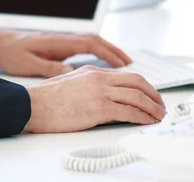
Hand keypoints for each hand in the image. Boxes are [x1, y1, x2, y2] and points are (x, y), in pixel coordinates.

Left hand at [0, 26, 131, 76]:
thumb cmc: (12, 53)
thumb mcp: (29, 64)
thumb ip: (50, 68)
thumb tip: (71, 72)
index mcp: (59, 42)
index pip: (90, 44)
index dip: (108, 54)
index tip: (122, 64)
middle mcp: (65, 39)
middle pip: (97, 41)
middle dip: (115, 51)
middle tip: (131, 63)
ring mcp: (64, 41)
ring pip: (93, 42)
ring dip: (109, 50)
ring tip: (124, 63)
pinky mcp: (61, 45)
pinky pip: (86, 46)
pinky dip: (99, 52)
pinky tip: (103, 61)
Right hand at [24, 65, 165, 132]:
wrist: (32, 105)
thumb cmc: (46, 99)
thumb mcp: (71, 82)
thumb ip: (89, 84)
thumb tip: (103, 95)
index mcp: (94, 71)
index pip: (127, 76)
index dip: (143, 86)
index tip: (150, 95)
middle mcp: (100, 78)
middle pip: (137, 82)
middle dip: (154, 94)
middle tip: (161, 105)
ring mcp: (100, 92)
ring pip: (137, 96)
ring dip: (152, 107)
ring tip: (159, 115)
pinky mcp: (99, 108)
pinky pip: (128, 111)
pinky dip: (142, 117)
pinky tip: (147, 121)